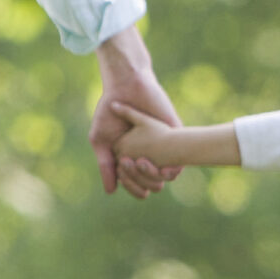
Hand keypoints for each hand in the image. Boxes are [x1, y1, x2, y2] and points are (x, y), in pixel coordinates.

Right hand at [91, 28, 180, 198]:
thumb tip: (111, 192)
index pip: (135, 185)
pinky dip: (169, 171)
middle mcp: (148, 157)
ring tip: (139, 160)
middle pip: (150, 185)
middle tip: (128, 161)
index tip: (122, 169)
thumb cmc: (109, 111)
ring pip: (163, 178)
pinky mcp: (174, 137)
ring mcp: (162, 149)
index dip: (130, 186)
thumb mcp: (101, 141)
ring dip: (151, 176)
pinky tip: (160, 166)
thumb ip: (105, 166)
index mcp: (131, 160)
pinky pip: (178, 164)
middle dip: (138, 181)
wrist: (125, 86)